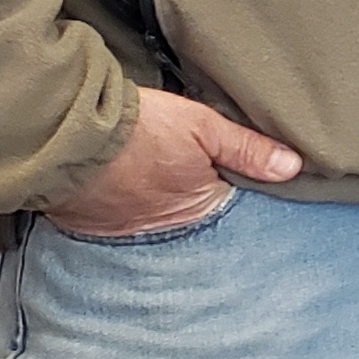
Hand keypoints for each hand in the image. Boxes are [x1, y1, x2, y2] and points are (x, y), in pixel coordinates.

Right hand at [46, 85, 300, 237]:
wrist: (65, 134)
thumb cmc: (139, 128)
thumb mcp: (202, 127)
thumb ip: (247, 149)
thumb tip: (293, 168)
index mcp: (201, 207)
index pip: (234, 208)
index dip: (242, 194)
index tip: (248, 183)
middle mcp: (169, 229)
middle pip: (199, 217)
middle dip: (204, 204)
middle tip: (197, 181)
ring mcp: (132, 231)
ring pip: (163, 221)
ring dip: (166, 207)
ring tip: (164, 185)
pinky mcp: (100, 227)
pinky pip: (126, 223)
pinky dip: (133, 210)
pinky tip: (134, 190)